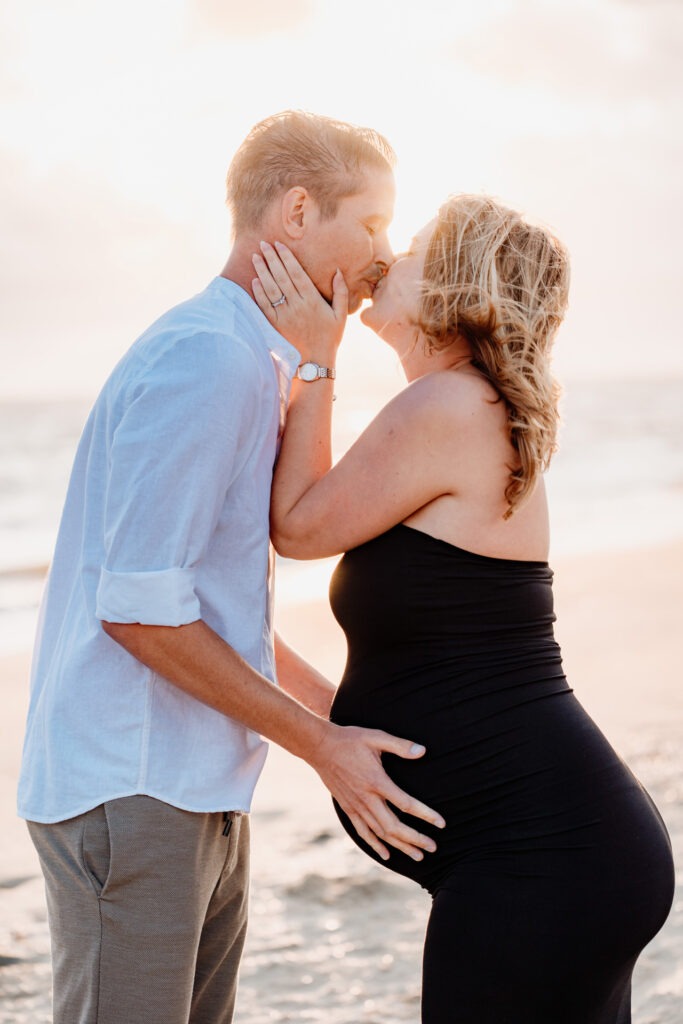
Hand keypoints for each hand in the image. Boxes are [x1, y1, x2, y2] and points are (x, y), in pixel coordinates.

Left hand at [252, 241, 347, 361]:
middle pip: (281, 277)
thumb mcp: (340, 315)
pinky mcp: (276, 325)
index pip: (297, 273)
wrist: (316, 362)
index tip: (279, 245)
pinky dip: (259, 293)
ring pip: (271, 289)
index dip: (287, 258)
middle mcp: (297, 306)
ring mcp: (285, 316)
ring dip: (262, 272)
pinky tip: (254, 281)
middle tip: (263, 244)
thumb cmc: (330, 337)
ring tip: (255, 257)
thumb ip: (340, 292)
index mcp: (313, 300)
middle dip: (271, 259)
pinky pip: (265, 306)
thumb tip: (338, 271)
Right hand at [307, 722, 445, 860]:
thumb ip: (400, 745)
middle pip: (394, 827)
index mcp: (377, 781)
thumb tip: (423, 751)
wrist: (320, 747)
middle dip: (415, 839)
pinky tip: (385, 855)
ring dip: (399, 846)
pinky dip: (375, 844)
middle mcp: (367, 798)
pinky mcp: (347, 808)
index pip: (406, 804)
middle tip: (433, 847)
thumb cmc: (350, 739)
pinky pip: (362, 831)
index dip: (426, 815)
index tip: (441, 824)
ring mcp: (356, 805)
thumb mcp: (376, 737)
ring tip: (417, 856)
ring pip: (380, 833)